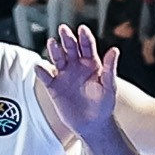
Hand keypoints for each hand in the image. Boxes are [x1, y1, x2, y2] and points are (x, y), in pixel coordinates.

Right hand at [39, 23, 117, 139]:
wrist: (93, 125)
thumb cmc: (104, 105)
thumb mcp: (109, 86)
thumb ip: (110, 68)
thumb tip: (115, 49)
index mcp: (91, 64)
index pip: (87, 46)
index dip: (84, 37)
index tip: (82, 29)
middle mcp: (76, 66)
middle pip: (70, 48)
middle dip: (67, 38)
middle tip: (63, 29)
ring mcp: (64, 76)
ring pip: (57, 59)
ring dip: (54, 51)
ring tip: (52, 43)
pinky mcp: (54, 88)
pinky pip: (46, 77)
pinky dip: (42, 72)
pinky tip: (40, 67)